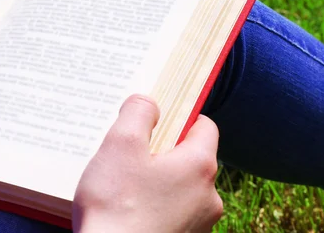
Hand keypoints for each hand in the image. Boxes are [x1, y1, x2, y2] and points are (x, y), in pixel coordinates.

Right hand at [72, 94, 222, 232]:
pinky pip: (174, 212)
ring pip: (181, 187)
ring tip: (124, 186)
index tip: (156, 120)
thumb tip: (149, 102)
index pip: (204, 125)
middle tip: (130, 155)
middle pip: (190, 157)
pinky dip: (156, 206)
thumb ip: (137, 112)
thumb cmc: (115, 208)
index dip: (180, 117)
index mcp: (199, 166)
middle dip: (162, 151)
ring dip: (158, 181)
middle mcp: (208, 196)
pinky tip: (129, 210)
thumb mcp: (120, 145)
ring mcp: (199, 224)